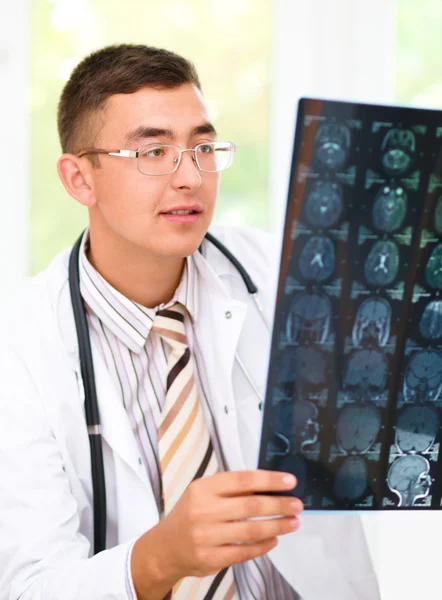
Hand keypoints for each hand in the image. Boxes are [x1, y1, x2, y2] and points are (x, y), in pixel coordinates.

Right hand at [132, 470, 302, 598]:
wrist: (166, 547)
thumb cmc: (191, 514)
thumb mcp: (204, 493)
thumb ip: (231, 489)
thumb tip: (269, 486)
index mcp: (203, 488)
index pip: (242, 480)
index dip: (269, 480)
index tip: (290, 481)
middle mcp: (203, 511)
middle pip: (250, 506)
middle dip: (279, 505)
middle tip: (297, 505)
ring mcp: (206, 537)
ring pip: (250, 531)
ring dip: (277, 526)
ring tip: (293, 522)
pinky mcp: (210, 559)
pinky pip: (244, 552)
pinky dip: (263, 546)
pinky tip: (274, 539)